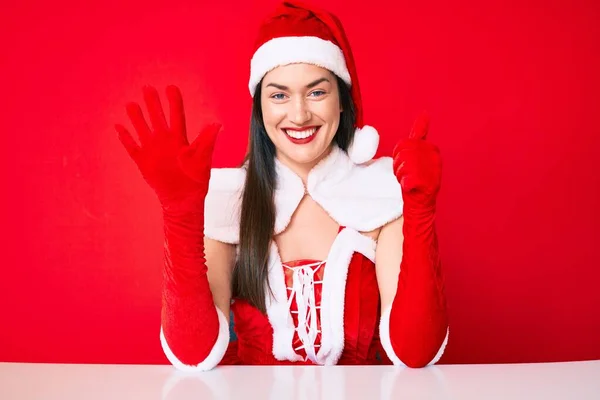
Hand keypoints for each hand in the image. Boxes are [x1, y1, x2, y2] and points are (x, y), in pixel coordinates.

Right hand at [115, 85, 220, 207]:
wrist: (183, 199)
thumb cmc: (196, 179)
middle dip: (152, 103)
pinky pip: (131, 147)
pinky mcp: (143, 161)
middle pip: (157, 118)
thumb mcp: (203, 158)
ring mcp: (153, 150)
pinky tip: (118, 126)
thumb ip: (207, 140)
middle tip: (147, 88)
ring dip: (137, 117)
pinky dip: (125, 137)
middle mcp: (165, 140)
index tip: (171, 87)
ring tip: (131, 104)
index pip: (176, 115)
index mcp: (180, 138)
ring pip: (142, 129)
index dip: (174, 102)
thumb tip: (217, 123)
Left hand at [392, 114, 441, 208]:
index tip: (405, 163)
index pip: (404, 144)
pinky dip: (405, 184)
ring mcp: (432, 170)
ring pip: (404, 165)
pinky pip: (408, 179)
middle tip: (405, 174)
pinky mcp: (428, 184)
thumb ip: (420, 133)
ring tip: (408, 180)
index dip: (399, 155)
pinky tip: (410, 187)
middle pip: (403, 153)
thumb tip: (424, 114)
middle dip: (398, 165)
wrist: (421, 203)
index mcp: (432, 148)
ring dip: (400, 175)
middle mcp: (434, 157)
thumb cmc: (416, 177)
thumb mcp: (417, 152)